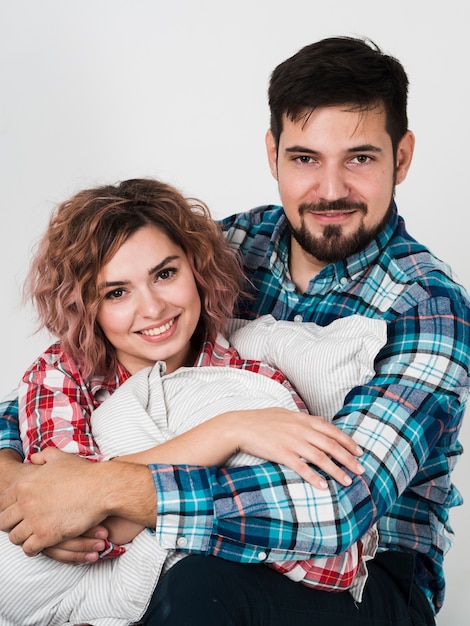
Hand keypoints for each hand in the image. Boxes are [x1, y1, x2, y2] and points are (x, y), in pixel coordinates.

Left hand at [0, 447, 155, 556]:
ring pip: (15, 537)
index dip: (9, 509)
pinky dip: (33, 549)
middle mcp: (25, 502)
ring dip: (23, 537)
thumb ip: (42, 456)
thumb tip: (31, 458)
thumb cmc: (83, 473)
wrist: (102, 488)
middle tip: (23, 525)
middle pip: (3, 521)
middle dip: (12, 524)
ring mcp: (34, 520)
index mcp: (25, 484)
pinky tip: (41, 544)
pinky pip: (28, 549)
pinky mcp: (46, 536)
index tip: (17, 513)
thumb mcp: (60, 458)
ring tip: (32, 536)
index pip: (2, 502)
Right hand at [222, 408, 363, 488]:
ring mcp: (291, 442)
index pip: (332, 431)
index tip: (360, 452)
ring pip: (320, 457)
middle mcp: (300, 429)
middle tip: (361, 470)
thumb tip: (322, 420)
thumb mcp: (286, 413)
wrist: (240, 426)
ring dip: (336, 471)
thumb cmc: (262, 420)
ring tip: (348, 481)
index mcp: (303, 419)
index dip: (347, 442)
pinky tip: (323, 487)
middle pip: (331, 445)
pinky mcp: (281, 454)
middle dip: (348, 458)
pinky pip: (301, 467)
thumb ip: (306, 418)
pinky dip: (313, 477)